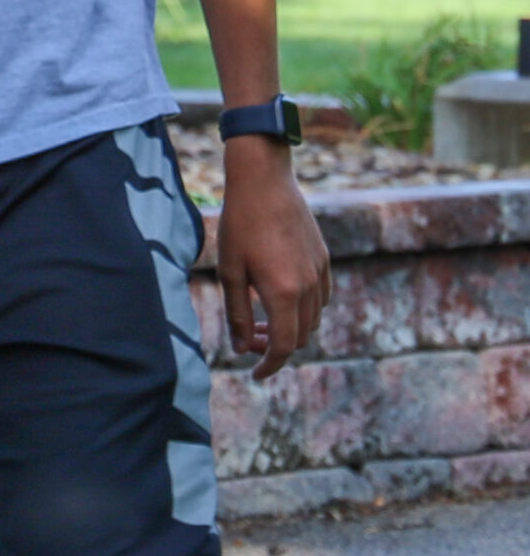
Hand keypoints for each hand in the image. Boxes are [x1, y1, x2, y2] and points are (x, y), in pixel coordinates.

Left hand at [216, 138, 330, 377]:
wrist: (264, 181)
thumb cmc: (239, 224)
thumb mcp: (230, 271)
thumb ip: (237, 314)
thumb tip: (243, 349)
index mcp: (283, 292)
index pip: (284, 346)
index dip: (270, 365)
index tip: (255, 374)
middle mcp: (309, 285)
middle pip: (301, 336)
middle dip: (277, 346)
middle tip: (250, 339)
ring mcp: (321, 271)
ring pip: (313, 318)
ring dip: (292, 328)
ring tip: (261, 320)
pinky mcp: (324, 257)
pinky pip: (321, 297)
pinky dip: (304, 309)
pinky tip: (280, 297)